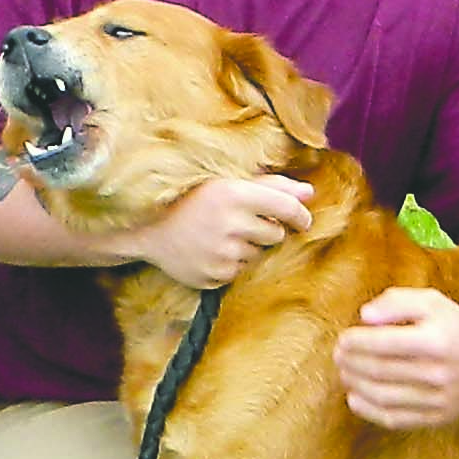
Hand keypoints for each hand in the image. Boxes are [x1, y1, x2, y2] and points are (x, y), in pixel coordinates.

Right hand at [127, 172, 313, 289]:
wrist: (149, 230)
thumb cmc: (193, 200)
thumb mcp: (228, 183)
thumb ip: (272, 186)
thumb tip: (310, 193)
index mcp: (234, 194)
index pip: (286, 208)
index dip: (301, 215)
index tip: (304, 221)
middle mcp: (230, 223)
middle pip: (276, 234)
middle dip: (267, 230)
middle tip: (241, 224)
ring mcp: (221, 252)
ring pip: (259, 254)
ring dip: (249, 247)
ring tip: (221, 237)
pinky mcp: (215, 275)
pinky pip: (241, 271)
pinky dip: (233, 263)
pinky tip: (213, 251)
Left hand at [335, 287, 458, 427]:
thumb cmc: (456, 327)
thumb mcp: (433, 302)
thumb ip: (397, 302)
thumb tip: (365, 316)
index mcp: (437, 339)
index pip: (384, 342)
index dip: (356, 342)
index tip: (343, 339)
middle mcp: (438, 372)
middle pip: (380, 370)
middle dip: (351, 363)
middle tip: (338, 356)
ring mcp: (438, 398)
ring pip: (383, 396)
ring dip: (356, 384)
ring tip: (345, 373)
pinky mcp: (436, 417)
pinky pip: (395, 418)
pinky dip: (368, 410)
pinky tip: (356, 396)